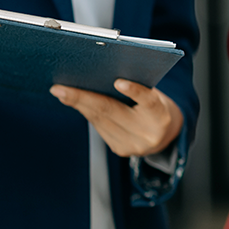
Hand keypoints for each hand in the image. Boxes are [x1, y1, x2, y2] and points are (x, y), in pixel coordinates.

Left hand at [51, 80, 183, 157]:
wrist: (167, 134)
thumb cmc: (157, 107)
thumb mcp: (156, 96)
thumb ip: (137, 89)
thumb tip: (101, 78)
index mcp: (162, 118)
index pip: (149, 102)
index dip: (134, 92)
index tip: (119, 82)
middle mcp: (147, 135)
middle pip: (112, 112)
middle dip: (83, 98)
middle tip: (61, 88)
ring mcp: (133, 146)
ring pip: (100, 120)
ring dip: (79, 105)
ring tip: (62, 93)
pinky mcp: (120, 150)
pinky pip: (99, 128)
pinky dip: (87, 112)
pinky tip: (75, 103)